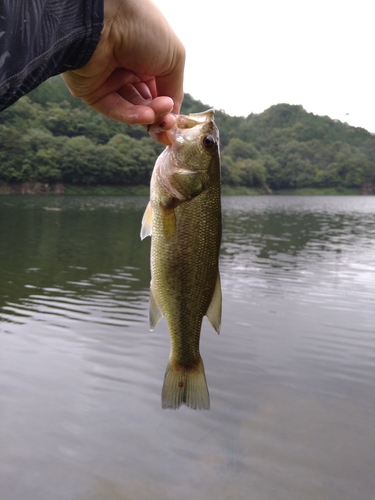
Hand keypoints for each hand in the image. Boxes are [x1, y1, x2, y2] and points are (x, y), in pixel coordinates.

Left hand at [62, 0, 184, 143]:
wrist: (105, 19)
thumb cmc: (142, 28)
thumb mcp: (173, 58)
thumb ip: (175, 89)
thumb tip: (173, 115)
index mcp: (149, 58)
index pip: (161, 91)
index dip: (169, 108)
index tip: (175, 121)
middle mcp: (128, 69)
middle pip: (147, 103)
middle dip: (159, 113)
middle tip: (167, 120)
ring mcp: (109, 80)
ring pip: (132, 109)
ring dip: (147, 115)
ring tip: (155, 114)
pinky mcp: (92, 91)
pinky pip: (113, 109)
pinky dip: (131, 116)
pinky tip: (145, 116)